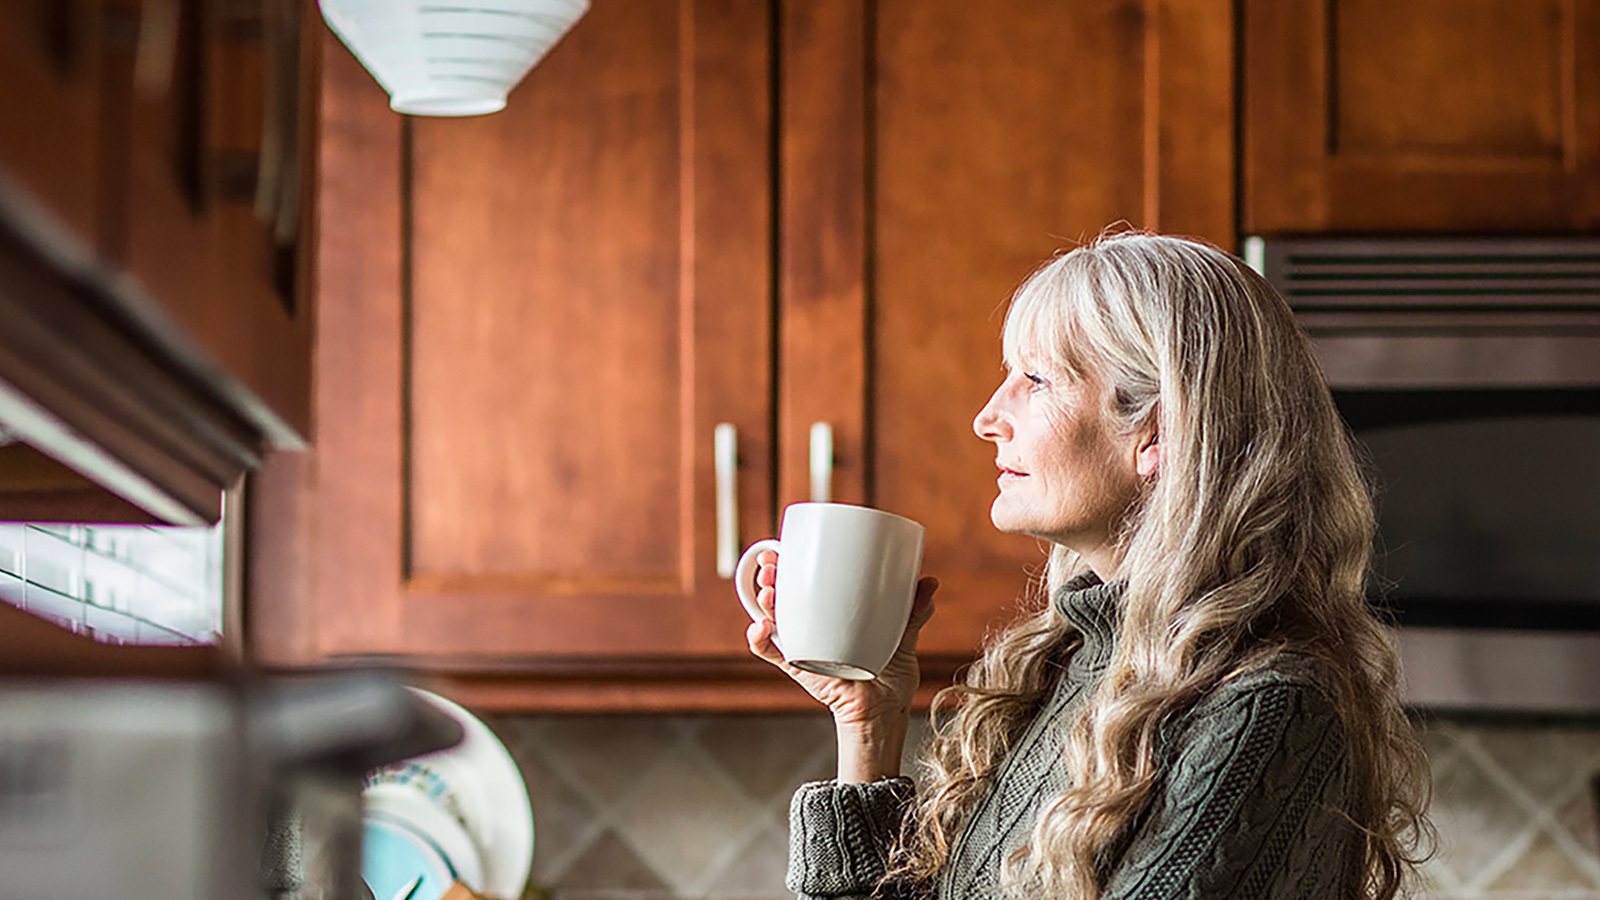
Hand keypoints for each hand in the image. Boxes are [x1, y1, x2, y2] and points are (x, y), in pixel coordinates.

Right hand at [744, 549, 938, 780]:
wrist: (885, 713)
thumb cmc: (891, 679)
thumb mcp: (903, 637)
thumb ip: (913, 611)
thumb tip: (930, 582)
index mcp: (833, 617)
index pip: (807, 585)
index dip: (792, 565)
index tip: (788, 548)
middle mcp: (813, 629)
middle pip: (782, 597)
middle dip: (771, 577)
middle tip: (772, 565)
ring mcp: (803, 647)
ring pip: (772, 620)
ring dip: (763, 602)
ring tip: (768, 591)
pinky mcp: (799, 668)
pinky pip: (772, 653)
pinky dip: (760, 640)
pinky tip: (761, 627)